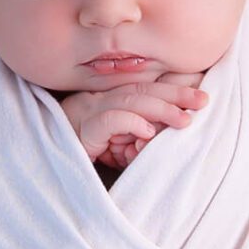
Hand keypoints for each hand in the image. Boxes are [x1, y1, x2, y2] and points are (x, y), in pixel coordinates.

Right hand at [58, 73, 209, 168]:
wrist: (44, 160)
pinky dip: (130, 123)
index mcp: (114, 101)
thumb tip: (166, 133)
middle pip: (144, 90)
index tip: (202, 93)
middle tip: (204, 101)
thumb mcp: (119, 144)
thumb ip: (140, 136)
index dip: (175, 88)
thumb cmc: (85, 152)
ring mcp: (92, 112)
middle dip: (177, 94)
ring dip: (161, 109)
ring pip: (130, 101)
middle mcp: (103, 101)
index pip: (148, 88)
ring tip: (185, 120)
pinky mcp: (84, 130)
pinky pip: (109, 120)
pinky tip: (147, 133)